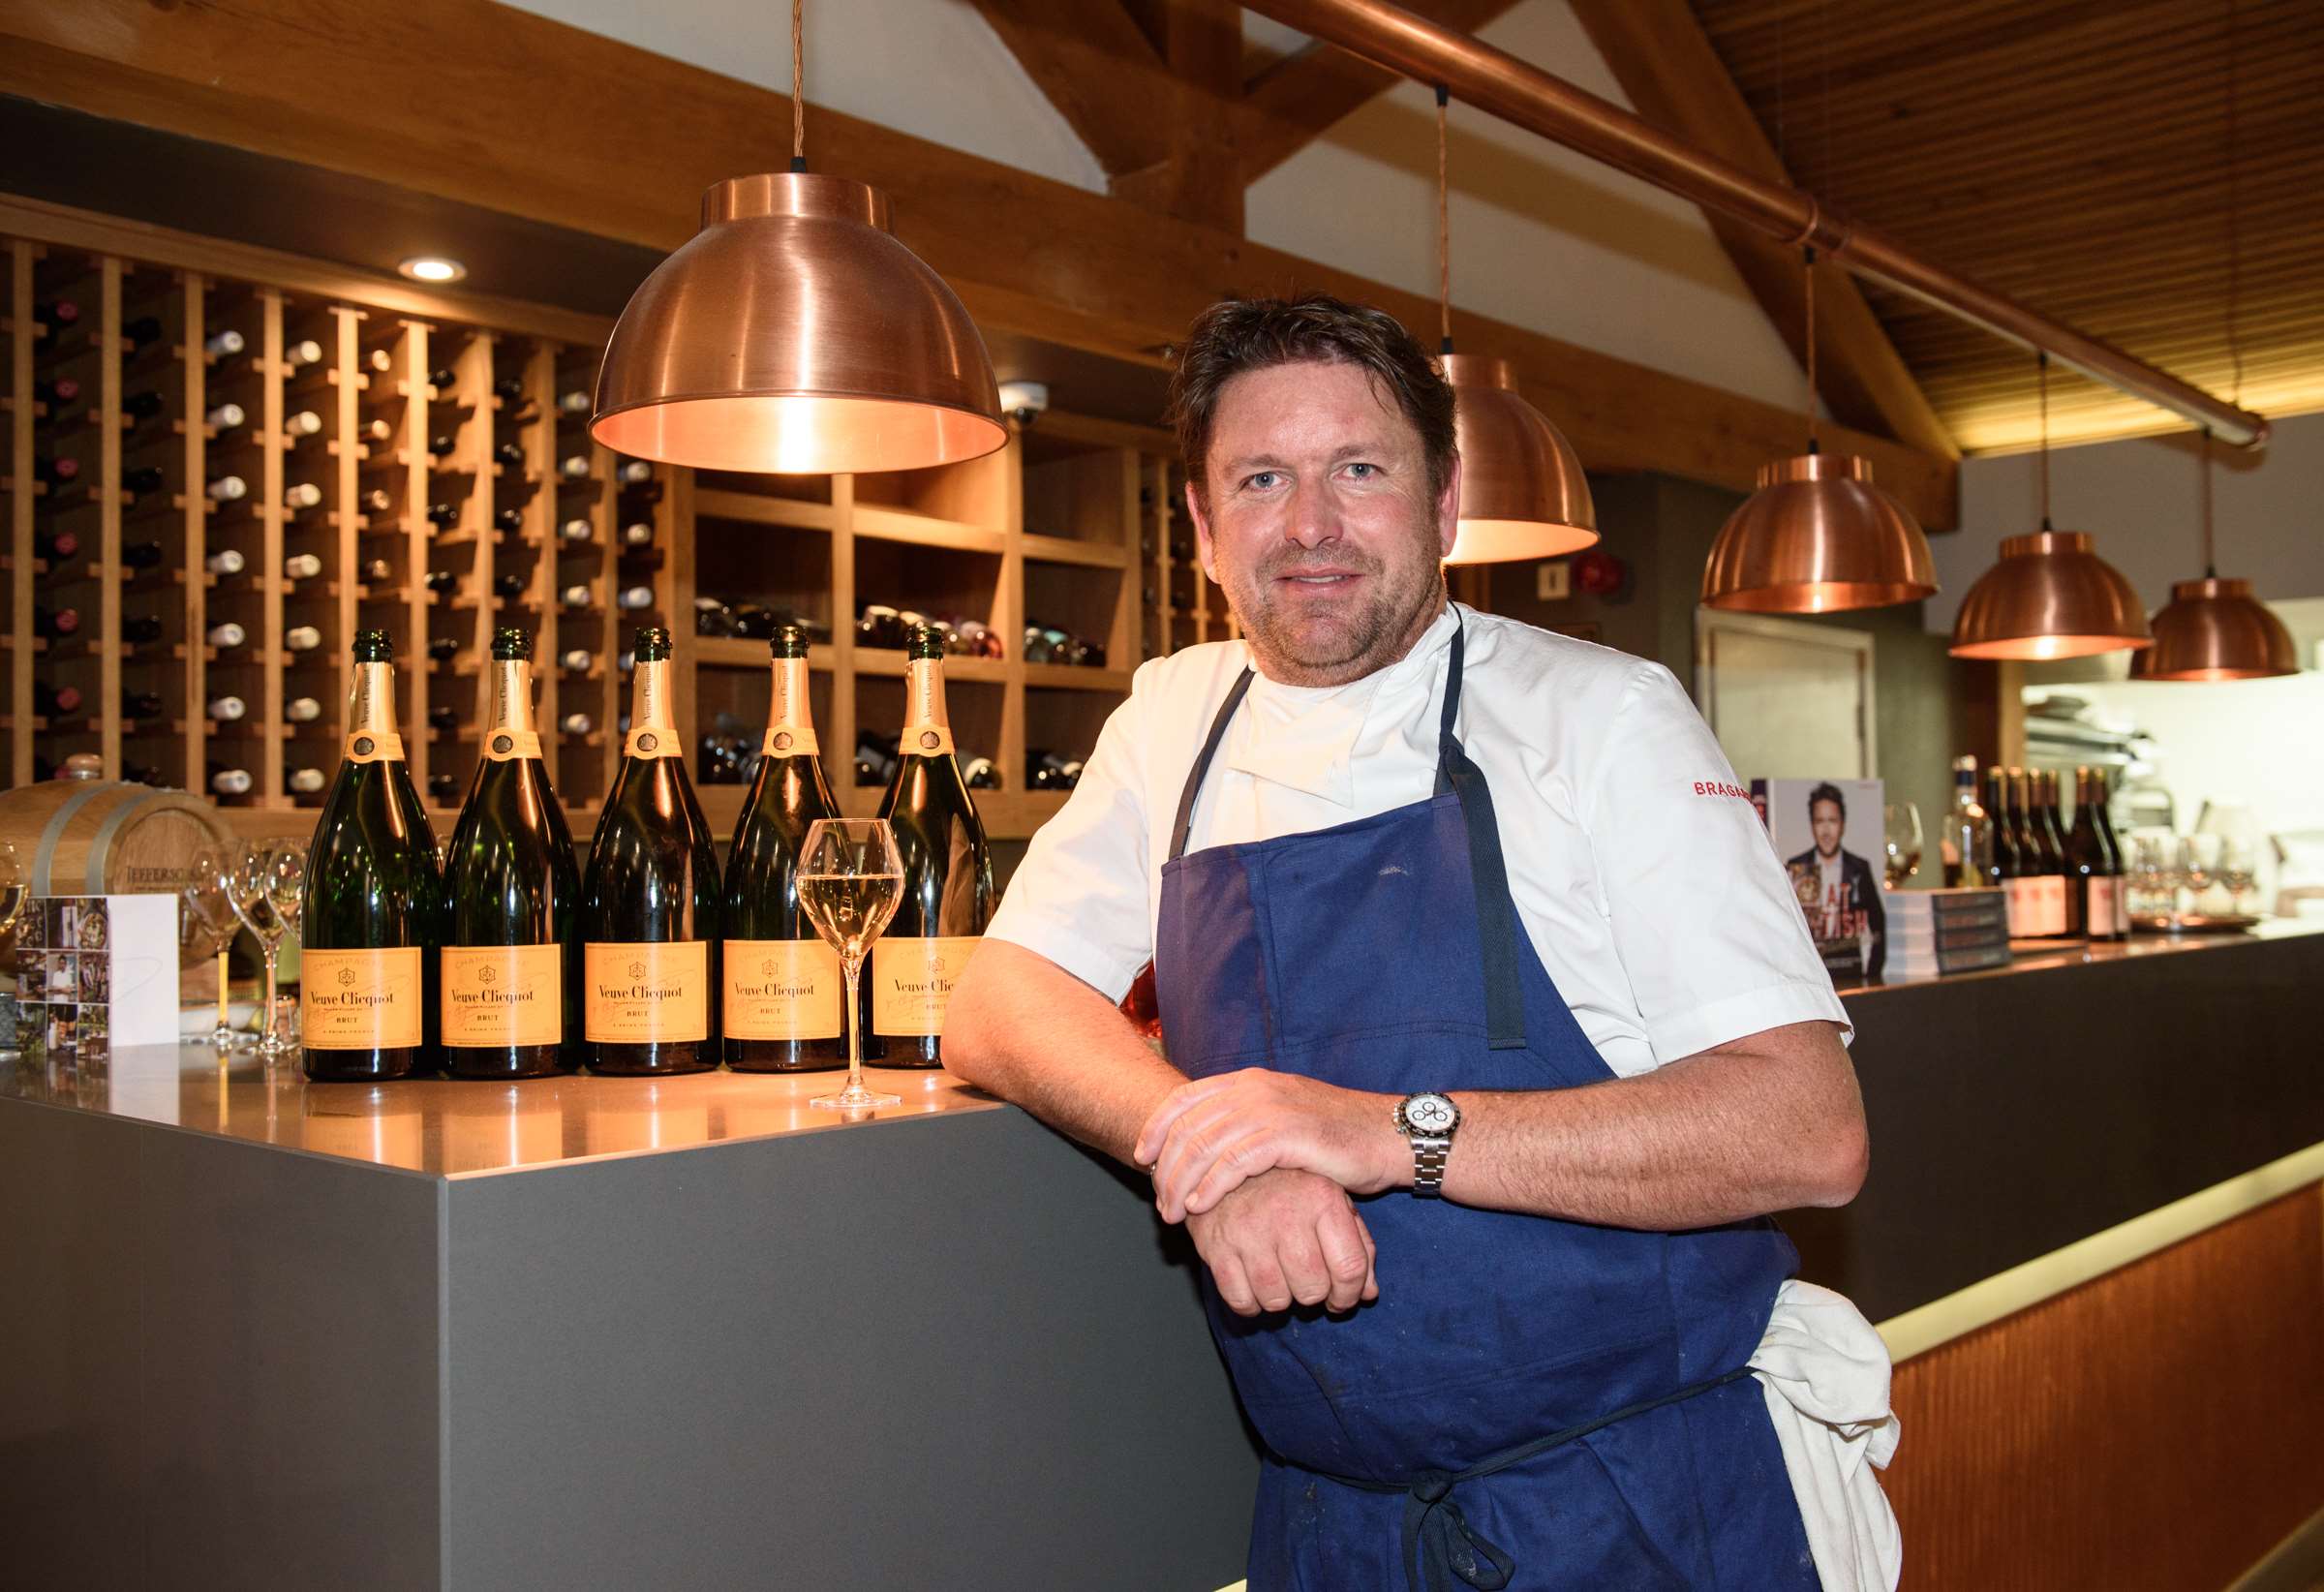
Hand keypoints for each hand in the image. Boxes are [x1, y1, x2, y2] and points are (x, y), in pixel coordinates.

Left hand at [1135, 1067, 1400, 1222]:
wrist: (1388, 1136)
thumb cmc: (1336, 1137)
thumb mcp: (1284, 1119)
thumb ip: (1247, 1123)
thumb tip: (1208, 1144)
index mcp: (1250, 1081)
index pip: (1185, 1099)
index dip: (1158, 1128)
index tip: (1143, 1159)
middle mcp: (1255, 1089)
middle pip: (1189, 1125)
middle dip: (1167, 1166)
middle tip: (1160, 1202)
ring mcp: (1271, 1109)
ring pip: (1206, 1145)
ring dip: (1183, 1182)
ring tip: (1174, 1213)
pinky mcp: (1288, 1134)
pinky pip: (1234, 1161)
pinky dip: (1212, 1185)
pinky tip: (1202, 1206)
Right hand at [1188, 1168, 1377, 1315]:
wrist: (1223, 1162)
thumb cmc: (1287, 1188)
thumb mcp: (1329, 1200)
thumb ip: (1357, 1245)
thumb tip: (1369, 1294)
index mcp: (1322, 1197)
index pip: (1350, 1267)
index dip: (1349, 1295)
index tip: (1340, 1299)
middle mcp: (1287, 1212)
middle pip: (1313, 1288)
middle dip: (1312, 1295)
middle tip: (1304, 1281)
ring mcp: (1248, 1229)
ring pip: (1277, 1299)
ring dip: (1280, 1298)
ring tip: (1278, 1278)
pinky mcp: (1216, 1245)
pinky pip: (1240, 1300)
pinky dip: (1249, 1303)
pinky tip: (1252, 1284)